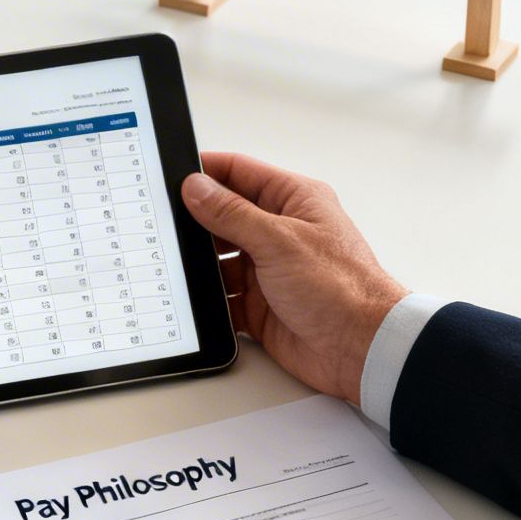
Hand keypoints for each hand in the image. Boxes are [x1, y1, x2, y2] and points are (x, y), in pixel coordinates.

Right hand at [180, 152, 408, 405]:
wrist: (361, 348)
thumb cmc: (341, 288)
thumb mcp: (279, 240)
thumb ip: (232, 213)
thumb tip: (196, 188)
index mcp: (294, 201)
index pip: (240, 172)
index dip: (205, 171)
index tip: (169, 174)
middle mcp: (280, 232)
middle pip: (224, 216)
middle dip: (194, 221)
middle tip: (159, 221)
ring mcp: (269, 270)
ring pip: (219, 259)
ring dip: (198, 264)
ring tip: (170, 261)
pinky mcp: (260, 305)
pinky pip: (223, 298)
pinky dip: (207, 299)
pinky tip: (189, 298)